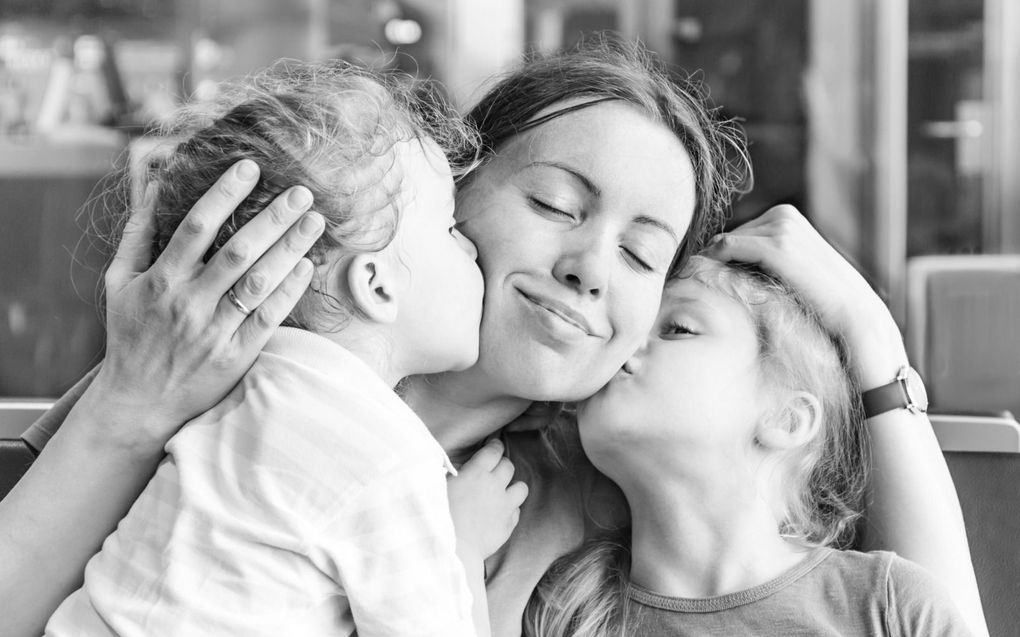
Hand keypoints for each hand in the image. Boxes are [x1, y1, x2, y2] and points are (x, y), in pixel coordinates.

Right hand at [86, 159, 323, 447]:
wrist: (138, 403)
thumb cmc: (130, 337)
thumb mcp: (119, 284)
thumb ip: (136, 236)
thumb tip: (152, 188)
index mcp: (161, 280)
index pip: (196, 227)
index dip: (224, 195)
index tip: (250, 169)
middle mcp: (189, 303)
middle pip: (237, 252)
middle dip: (271, 218)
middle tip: (301, 191)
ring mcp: (215, 330)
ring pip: (257, 282)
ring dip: (289, 249)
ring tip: (314, 221)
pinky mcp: (236, 355)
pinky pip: (267, 318)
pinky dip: (288, 291)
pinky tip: (307, 266)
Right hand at [447, 438, 528, 559]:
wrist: (453, 549)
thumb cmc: (440, 516)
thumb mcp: (439, 487)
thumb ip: (450, 474)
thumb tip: (455, 468)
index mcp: (476, 472)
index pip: (494, 451)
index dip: (494, 447)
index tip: (493, 448)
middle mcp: (495, 485)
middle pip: (508, 466)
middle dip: (502, 466)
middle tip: (493, 472)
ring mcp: (505, 506)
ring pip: (521, 488)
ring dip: (512, 488)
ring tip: (502, 493)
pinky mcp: (508, 525)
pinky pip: (517, 512)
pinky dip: (510, 511)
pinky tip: (498, 514)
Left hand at [703, 204, 907, 387]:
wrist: (854, 313)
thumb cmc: (821, 298)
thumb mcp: (793, 268)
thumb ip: (765, 258)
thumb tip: (724, 263)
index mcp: (786, 215)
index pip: (736, 233)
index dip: (720, 258)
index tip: (704, 278)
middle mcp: (782, 214)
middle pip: (726, 237)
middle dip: (714, 262)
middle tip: (700, 286)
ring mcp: (780, 227)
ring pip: (722, 243)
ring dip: (712, 266)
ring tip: (705, 289)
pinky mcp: (776, 246)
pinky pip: (726, 247)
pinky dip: (711, 263)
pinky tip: (707, 282)